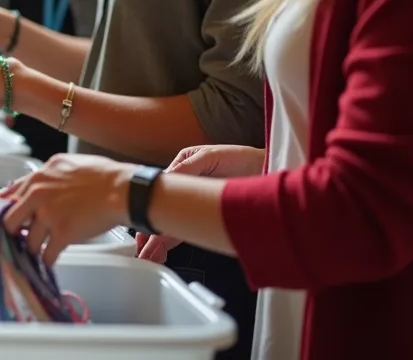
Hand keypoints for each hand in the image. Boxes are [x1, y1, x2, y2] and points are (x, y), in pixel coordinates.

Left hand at [0, 154, 136, 265]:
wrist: (122, 190)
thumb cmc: (101, 175)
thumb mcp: (65, 164)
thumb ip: (43, 175)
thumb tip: (25, 185)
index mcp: (38, 177)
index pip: (10, 197)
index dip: (9, 212)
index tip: (12, 221)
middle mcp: (38, 195)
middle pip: (11, 221)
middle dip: (14, 233)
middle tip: (20, 239)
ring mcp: (49, 215)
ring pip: (29, 241)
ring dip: (33, 249)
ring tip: (37, 253)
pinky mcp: (63, 234)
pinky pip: (47, 254)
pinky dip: (47, 261)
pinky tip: (49, 262)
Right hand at [136, 145, 264, 262]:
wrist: (269, 169)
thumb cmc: (243, 159)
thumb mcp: (212, 157)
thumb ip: (189, 167)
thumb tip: (168, 177)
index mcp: (180, 168)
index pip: (157, 191)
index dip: (149, 207)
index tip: (144, 221)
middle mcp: (183, 187)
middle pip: (160, 211)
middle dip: (149, 231)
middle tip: (143, 249)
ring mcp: (193, 203)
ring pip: (170, 224)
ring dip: (157, 240)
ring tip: (149, 255)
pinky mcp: (204, 216)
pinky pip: (184, 230)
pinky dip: (170, 241)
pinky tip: (160, 252)